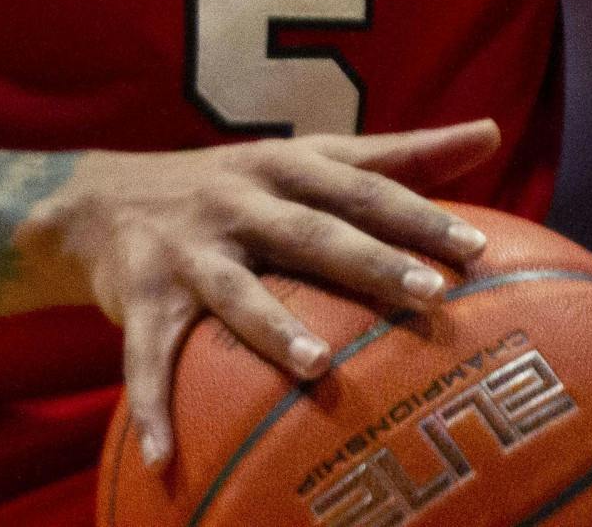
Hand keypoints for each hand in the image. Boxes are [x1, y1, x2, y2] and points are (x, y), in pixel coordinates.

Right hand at [30, 118, 501, 468]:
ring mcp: (188, 249)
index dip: (417, 215)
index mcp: (285, 166)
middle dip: (368, 261)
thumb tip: (490, 132)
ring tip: (316, 365)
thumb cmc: (237, 184)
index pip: (362, 188)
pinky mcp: (141, 297)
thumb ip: (396, 154)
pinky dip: (152, 405)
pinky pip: (146, 356)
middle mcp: (238, 200)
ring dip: (273, 328)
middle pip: (312, 232)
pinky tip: (165, 459)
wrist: (102, 198)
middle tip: (427, 296)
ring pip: (235, 290)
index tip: (477, 249)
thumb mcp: (308, 157)